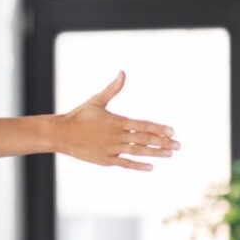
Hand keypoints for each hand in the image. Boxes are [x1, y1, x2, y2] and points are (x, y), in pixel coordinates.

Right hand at [57, 71, 180, 171]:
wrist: (60, 134)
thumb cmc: (78, 116)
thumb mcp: (96, 101)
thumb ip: (112, 89)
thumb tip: (122, 73)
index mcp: (116, 121)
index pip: (143, 125)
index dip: (158, 129)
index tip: (172, 132)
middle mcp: (116, 136)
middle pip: (144, 140)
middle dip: (163, 143)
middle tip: (178, 145)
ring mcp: (111, 149)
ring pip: (138, 152)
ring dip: (155, 153)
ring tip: (169, 154)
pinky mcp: (105, 160)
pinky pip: (125, 164)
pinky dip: (138, 165)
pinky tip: (150, 166)